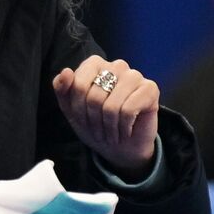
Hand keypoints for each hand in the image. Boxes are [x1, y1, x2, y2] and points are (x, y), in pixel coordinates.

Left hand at [52, 56, 159, 176]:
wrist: (121, 148)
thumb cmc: (96, 125)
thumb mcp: (71, 110)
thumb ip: (63, 89)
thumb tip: (66, 72)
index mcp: (95, 65)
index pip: (78, 83)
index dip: (78, 108)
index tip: (83, 120)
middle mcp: (116, 65)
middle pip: (94, 95)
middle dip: (94, 120)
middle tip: (99, 131)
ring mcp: (135, 75)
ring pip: (112, 105)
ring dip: (109, 127)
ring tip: (111, 133)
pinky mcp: (150, 88)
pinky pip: (129, 110)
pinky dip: (124, 127)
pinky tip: (126, 130)